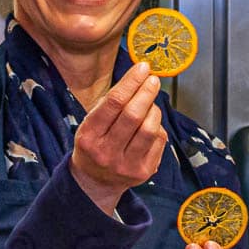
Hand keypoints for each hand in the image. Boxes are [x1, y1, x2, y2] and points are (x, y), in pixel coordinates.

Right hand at [70, 61, 167, 212]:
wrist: (96, 181)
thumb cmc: (95, 143)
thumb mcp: (91, 123)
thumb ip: (111, 102)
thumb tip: (139, 75)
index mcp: (89, 137)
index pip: (113, 103)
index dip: (131, 82)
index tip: (142, 67)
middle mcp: (107, 153)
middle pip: (133, 115)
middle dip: (146, 92)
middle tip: (153, 79)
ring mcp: (127, 165)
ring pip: (150, 129)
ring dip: (154, 109)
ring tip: (150, 103)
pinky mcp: (144, 172)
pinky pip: (159, 141)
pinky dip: (158, 126)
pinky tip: (151, 122)